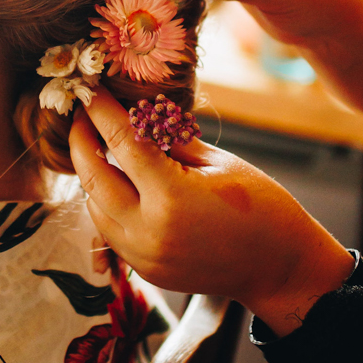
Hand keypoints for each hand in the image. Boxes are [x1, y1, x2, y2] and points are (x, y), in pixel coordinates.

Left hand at [69, 87, 352, 332]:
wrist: (281, 268)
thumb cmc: (263, 208)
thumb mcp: (219, 162)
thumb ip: (171, 141)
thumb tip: (136, 115)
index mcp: (171, 197)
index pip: (121, 143)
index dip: (102, 112)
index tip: (90, 91)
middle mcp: (148, 230)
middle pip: (92, 178)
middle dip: (81, 142)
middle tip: (82, 116)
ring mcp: (143, 256)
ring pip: (93, 208)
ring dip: (90, 176)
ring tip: (100, 147)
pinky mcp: (144, 270)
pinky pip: (109, 231)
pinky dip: (105, 204)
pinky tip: (117, 183)